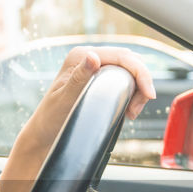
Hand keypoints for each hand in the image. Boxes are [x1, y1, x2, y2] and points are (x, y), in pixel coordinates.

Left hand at [0, 47, 155, 191]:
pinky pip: (124, 81)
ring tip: (130, 113)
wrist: (44, 135)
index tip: (149, 95)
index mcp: (80, 56)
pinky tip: (127, 110)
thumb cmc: (50, 119)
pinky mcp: (99, 81)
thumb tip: (93, 57)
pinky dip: (131, 94)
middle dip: (140, 84)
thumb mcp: (65, 99)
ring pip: (129, 72)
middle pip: (129, 62)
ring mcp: (94, 69)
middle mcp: (88, 58)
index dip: (141, 73)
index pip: (122, 56)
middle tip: (135, 110)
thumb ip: (80, 78)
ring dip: (137, 91)